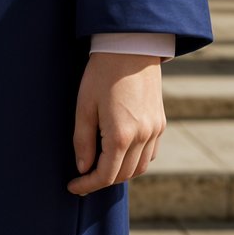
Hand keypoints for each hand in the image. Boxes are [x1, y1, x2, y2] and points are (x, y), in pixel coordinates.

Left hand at [67, 52, 166, 195]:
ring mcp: (155, 130)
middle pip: (123, 175)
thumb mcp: (84, 106)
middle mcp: (143, 137)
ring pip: (139, 168)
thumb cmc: (102, 74)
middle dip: (102, 180)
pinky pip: (150, 154)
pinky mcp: (160, 123)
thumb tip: (83, 168)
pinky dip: (136, 161)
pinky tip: (121, 153)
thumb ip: (82, 141)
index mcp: (121, 135)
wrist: (131, 48)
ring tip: (101, 165)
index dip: (87, 186)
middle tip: (83, 176)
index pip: (106, 176)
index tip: (73, 186)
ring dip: (120, 172)